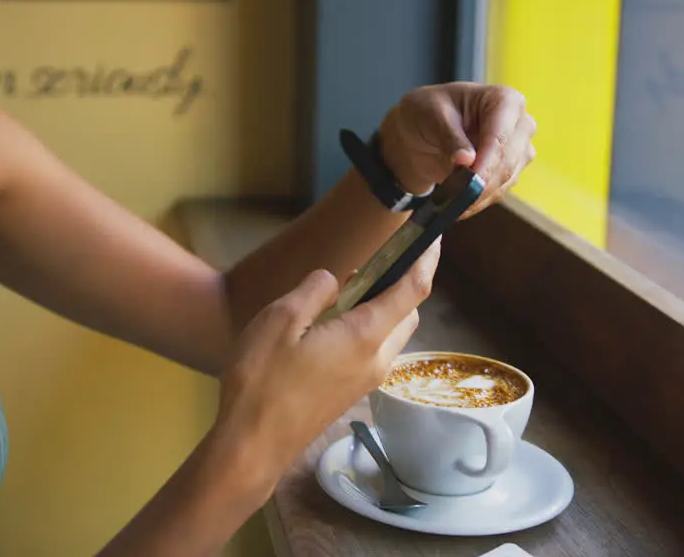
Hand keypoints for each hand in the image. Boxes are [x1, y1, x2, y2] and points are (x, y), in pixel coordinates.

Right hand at [213, 240, 440, 479]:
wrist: (252, 446)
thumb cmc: (262, 381)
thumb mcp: (279, 320)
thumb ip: (314, 292)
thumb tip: (334, 281)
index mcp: (365, 336)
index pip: (413, 290)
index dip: (426, 260)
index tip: (431, 237)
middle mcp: (377, 359)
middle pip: (408, 313)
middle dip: (399, 285)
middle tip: (368, 265)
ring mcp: (367, 380)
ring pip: (391, 334)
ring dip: (381, 309)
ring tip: (341, 295)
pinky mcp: (352, 393)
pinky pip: (374, 351)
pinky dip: (367, 330)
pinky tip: (330, 327)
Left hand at [378, 83, 535, 217]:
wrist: (422, 131)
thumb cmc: (428, 112)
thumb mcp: (430, 116)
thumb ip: (449, 137)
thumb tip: (466, 160)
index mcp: (504, 100)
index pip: (500, 136)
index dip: (486, 163)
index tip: (469, 182)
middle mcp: (520, 123)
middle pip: (508, 161)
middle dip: (482, 183)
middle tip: (455, 200)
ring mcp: (519, 149)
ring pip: (506, 180)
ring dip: (479, 195)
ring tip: (450, 203)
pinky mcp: (511, 171)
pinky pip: (499, 191)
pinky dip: (478, 201)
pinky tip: (458, 205)